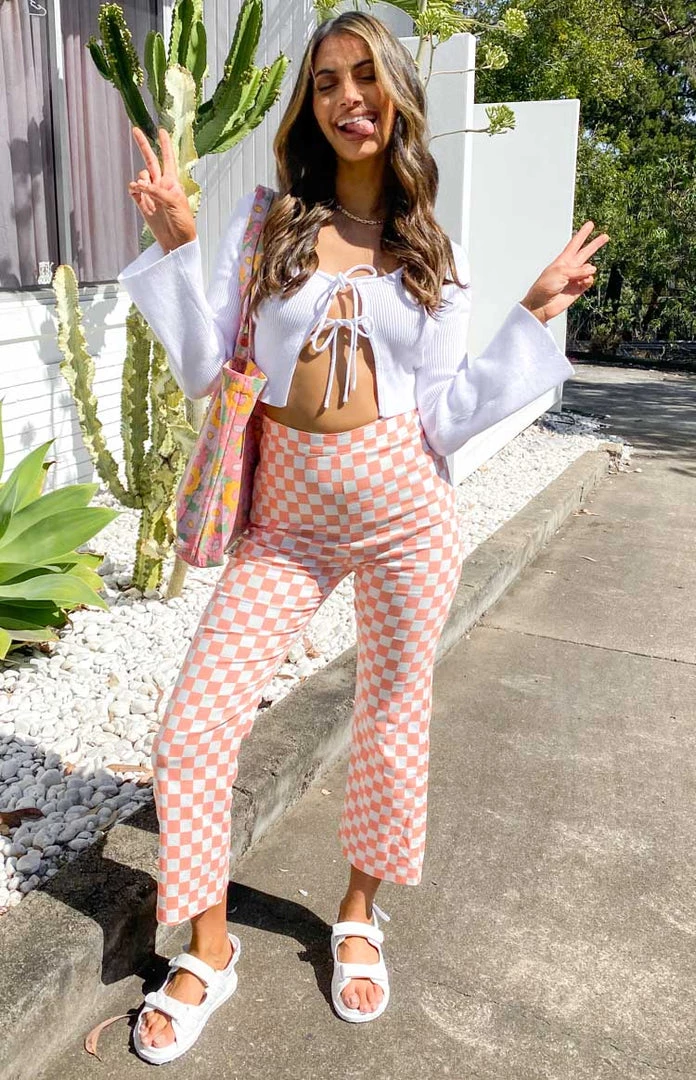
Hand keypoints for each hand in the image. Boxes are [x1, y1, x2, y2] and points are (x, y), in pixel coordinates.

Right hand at [128, 127, 196, 253]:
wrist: (177, 242)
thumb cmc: (183, 222)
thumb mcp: (174, 203)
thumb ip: (157, 191)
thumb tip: (139, 184)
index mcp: (172, 181)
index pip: (168, 158)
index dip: (165, 144)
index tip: (161, 130)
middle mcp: (160, 184)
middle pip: (150, 160)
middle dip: (143, 145)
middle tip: (135, 129)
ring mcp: (150, 193)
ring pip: (141, 176)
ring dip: (140, 179)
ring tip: (144, 189)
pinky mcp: (142, 204)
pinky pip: (134, 190)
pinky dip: (133, 188)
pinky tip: (136, 191)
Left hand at [521, 222, 609, 323]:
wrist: (541, 306)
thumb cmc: (544, 287)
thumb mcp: (560, 273)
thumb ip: (577, 270)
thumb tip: (593, 269)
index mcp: (563, 260)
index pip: (575, 244)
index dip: (583, 234)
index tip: (590, 224)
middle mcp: (570, 268)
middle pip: (585, 253)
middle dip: (595, 245)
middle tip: (605, 236)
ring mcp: (575, 278)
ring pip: (589, 269)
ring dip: (588, 270)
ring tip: (581, 276)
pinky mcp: (578, 289)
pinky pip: (589, 281)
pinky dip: (588, 280)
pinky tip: (584, 282)